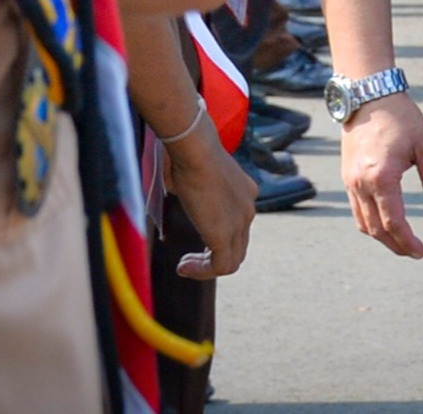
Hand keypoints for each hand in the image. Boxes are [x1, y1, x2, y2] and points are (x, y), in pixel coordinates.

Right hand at [162, 113, 255, 278]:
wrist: (195, 150)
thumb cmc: (188, 153)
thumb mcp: (195, 172)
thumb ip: (192, 186)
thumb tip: (174, 187)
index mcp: (245, 192)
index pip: (238, 226)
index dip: (217, 239)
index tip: (195, 242)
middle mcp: (248, 208)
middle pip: (238, 247)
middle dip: (213, 257)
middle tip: (187, 260)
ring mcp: (241, 222)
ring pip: (232, 261)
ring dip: (206, 268)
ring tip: (184, 265)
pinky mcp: (226, 233)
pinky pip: (220, 266)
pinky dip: (202, 272)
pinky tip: (183, 266)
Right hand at [340, 91, 422, 258]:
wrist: (368, 95)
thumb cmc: (398, 116)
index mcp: (382, 177)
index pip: (393, 222)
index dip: (407, 242)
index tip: (420, 251)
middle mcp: (361, 184)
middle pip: (376, 229)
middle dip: (396, 245)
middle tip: (413, 251)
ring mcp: (351, 182)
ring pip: (363, 223)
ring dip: (382, 237)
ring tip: (401, 241)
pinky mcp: (347, 177)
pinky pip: (356, 210)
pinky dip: (370, 223)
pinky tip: (385, 223)